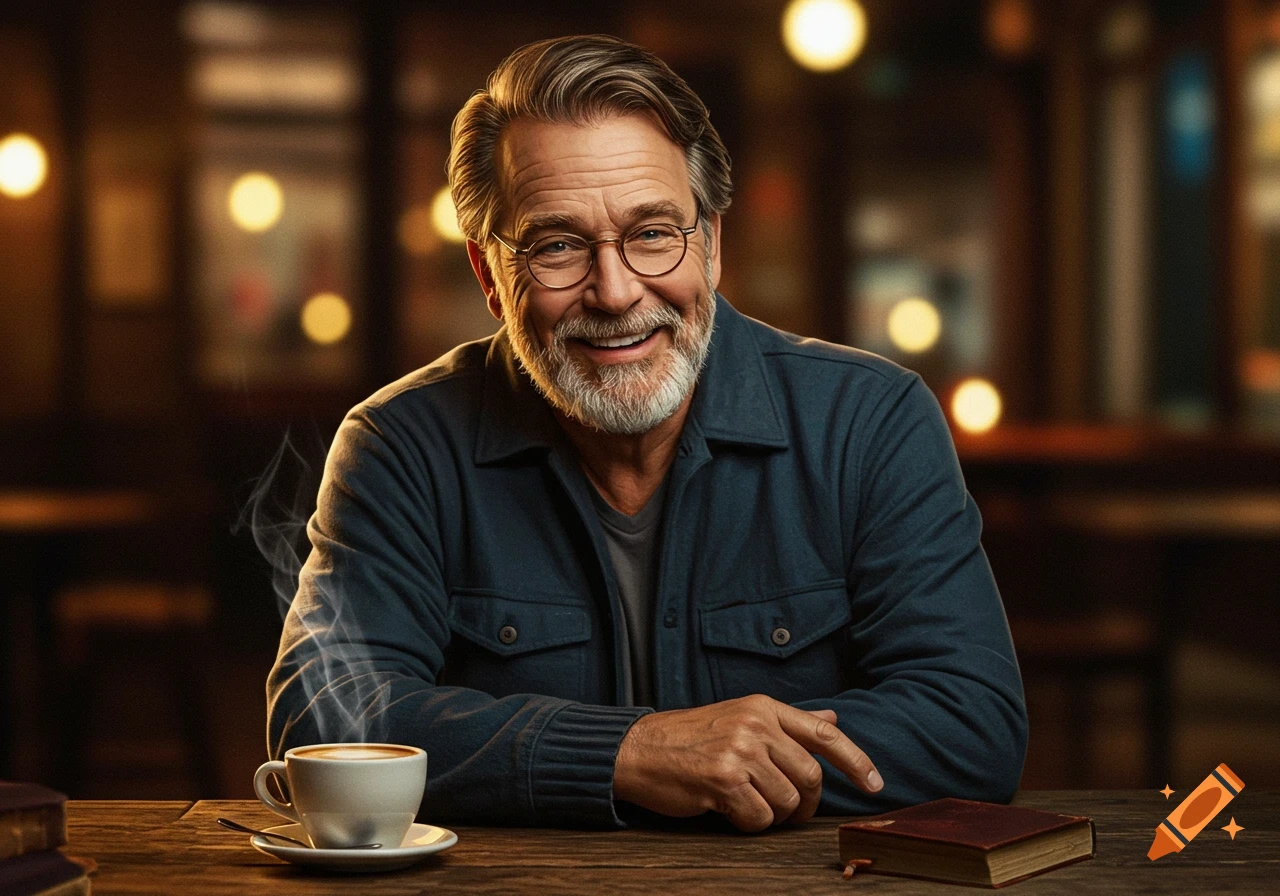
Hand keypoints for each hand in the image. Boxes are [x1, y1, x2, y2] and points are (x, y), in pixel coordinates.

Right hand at [613, 694, 880, 831]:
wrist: (638, 749)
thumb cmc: (689, 738)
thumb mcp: (740, 717)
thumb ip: (786, 723)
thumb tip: (831, 716)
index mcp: (763, 707)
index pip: (824, 733)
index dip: (856, 760)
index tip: (875, 784)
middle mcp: (755, 724)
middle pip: (810, 776)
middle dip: (805, 805)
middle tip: (790, 813)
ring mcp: (740, 751)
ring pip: (786, 802)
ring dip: (771, 816)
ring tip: (746, 805)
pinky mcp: (723, 779)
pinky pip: (759, 818)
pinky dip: (749, 824)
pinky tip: (728, 811)